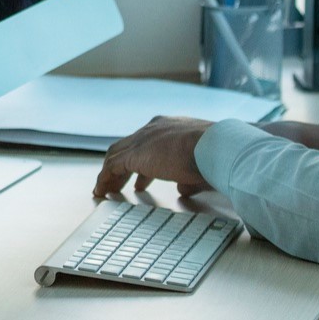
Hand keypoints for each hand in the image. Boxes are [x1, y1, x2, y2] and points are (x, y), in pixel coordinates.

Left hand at [93, 117, 214, 200]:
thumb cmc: (216, 157)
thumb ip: (188, 180)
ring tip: (105, 189)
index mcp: (172, 128)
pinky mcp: (136, 153)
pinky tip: (102, 191)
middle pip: (130, 147)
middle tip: (118, 183)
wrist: (216, 147)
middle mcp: (155, 128)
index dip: (144, 163)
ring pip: (117, 155)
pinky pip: (112, 166)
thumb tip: (181, 191)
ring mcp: (144, 139)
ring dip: (110, 174)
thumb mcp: (200, 169)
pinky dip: (105, 179)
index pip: (150, 144)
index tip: (140, 178)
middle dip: (123, 167)